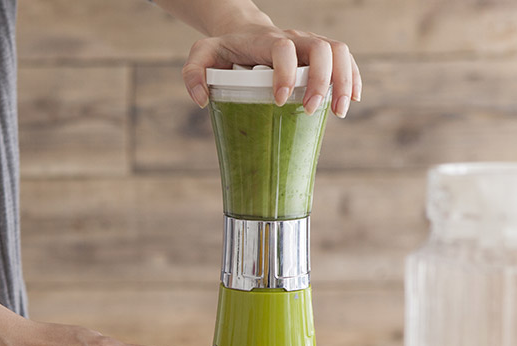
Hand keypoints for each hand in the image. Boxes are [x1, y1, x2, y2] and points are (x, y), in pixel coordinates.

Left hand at [182, 23, 361, 117]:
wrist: (244, 33)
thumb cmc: (224, 49)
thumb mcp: (202, 55)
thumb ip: (193, 73)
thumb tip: (202, 100)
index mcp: (267, 41)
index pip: (283, 49)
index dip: (285, 73)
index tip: (278, 100)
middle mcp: (294, 39)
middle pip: (322, 49)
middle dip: (322, 81)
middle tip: (311, 109)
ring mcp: (310, 44)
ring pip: (340, 52)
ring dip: (344, 81)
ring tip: (338, 112)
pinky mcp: (321, 55)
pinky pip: (346, 60)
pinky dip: (353, 78)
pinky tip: (352, 100)